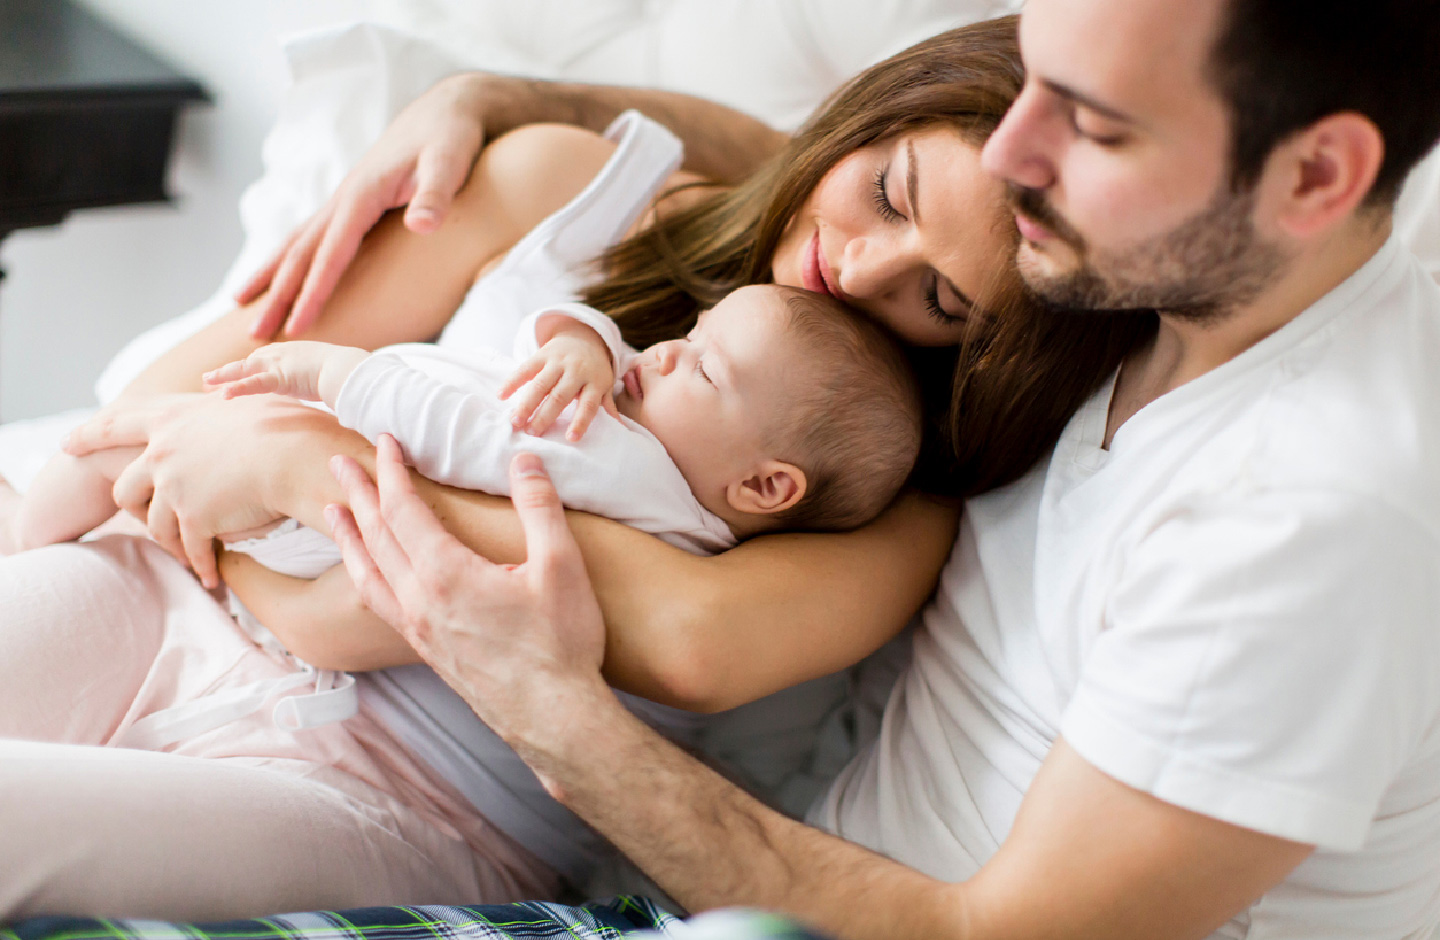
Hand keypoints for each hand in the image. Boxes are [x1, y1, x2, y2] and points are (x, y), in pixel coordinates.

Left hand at [64, 394, 304, 588]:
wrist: (295, 454)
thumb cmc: (285, 423)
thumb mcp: (242, 401)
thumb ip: (219, 402)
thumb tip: (218, 390)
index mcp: (172, 418)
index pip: (117, 424)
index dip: (90, 434)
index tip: (66, 443)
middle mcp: (163, 452)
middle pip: (127, 488)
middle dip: (131, 509)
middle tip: (135, 520)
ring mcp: (175, 487)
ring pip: (156, 525)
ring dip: (172, 543)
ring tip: (189, 555)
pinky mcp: (195, 517)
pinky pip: (191, 548)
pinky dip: (201, 564)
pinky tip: (210, 577)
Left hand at [203, 341, 367, 407]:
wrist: (351, 369)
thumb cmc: (348, 372)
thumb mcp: (330, 374)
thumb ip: (322, 380)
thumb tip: (331, 392)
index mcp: (292, 352)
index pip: (263, 360)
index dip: (246, 369)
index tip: (234, 376)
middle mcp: (282, 354)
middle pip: (248, 363)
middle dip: (228, 372)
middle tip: (209, 381)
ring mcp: (279, 363)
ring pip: (243, 370)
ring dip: (223, 376)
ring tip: (206, 383)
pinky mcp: (280, 377)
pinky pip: (254, 384)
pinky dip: (238, 388)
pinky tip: (224, 395)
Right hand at [238, 75, 487, 339]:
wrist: (448, 110)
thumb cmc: (452, 138)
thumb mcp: (451, 163)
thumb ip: (436, 195)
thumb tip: (422, 225)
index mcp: (362, 195)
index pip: (331, 254)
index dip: (313, 293)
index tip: (297, 329)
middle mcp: (343, 198)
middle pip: (301, 253)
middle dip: (277, 296)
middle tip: (253, 336)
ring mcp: (344, 199)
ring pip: (297, 242)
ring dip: (270, 276)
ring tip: (241, 305)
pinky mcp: (352, 201)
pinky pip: (312, 236)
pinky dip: (290, 258)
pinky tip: (280, 273)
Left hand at [326, 436, 607, 748]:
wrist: (554, 718)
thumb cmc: (561, 644)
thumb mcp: (561, 566)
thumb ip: (540, 508)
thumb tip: (525, 460)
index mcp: (446, 574)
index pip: (404, 510)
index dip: (391, 471)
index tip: (384, 441)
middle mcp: (419, 601)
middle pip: (375, 537)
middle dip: (357, 495)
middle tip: (339, 463)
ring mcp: (419, 629)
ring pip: (367, 574)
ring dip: (349, 537)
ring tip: (334, 514)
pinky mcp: (427, 651)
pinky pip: (379, 602)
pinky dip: (364, 575)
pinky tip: (369, 573)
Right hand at [500, 322, 618, 440]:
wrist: (583, 336)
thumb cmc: (594, 370)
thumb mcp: (604, 385)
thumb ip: (607, 405)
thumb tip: (621, 429)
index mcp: (595, 381)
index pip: (589, 404)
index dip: (581, 421)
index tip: (571, 438)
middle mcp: (577, 370)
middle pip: (560, 395)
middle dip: (545, 415)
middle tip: (532, 433)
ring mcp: (559, 361)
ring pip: (541, 383)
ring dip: (526, 403)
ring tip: (515, 421)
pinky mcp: (543, 354)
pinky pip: (526, 368)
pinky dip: (513, 381)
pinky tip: (501, 396)